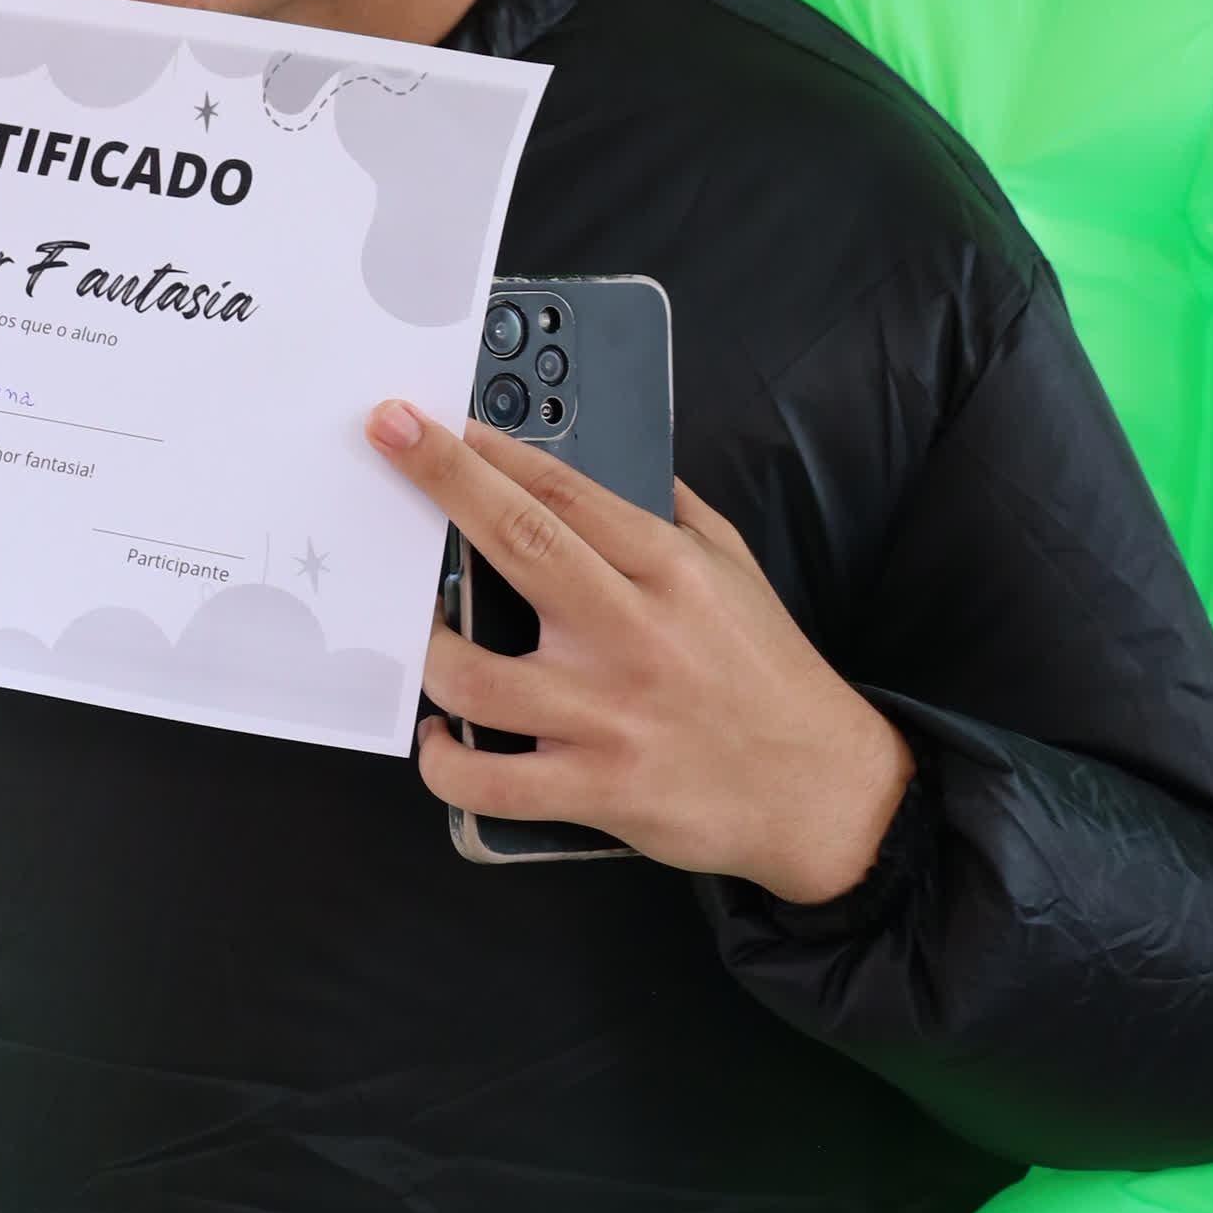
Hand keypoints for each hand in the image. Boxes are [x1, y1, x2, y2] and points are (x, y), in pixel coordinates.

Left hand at [367, 404, 912, 901]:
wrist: (821, 790)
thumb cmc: (768, 674)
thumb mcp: (737, 570)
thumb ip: (674, 514)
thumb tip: (621, 459)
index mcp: (670, 570)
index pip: (566, 492)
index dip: (494, 452)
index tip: (440, 422)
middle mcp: (634, 631)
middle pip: (518, 542)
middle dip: (443, 480)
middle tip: (390, 435)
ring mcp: (610, 713)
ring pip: (475, 672)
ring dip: (424, 649)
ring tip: (411, 635)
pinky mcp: (598, 786)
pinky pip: (491, 779)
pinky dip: (446, 760)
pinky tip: (441, 738)